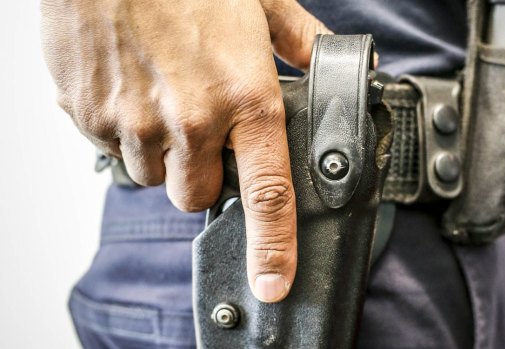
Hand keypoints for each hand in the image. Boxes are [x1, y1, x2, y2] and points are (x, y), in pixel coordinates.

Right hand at [41, 0, 330, 302]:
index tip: (272, 281)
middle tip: (202, 132)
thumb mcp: (262, 1)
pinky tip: (133, 88)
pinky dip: (124, 131)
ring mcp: (133, 120)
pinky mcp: (90, 114)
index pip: (268, 195)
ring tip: (164, 99)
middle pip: (195, 196)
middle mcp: (190, 120)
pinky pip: (111, 149)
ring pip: (150, 176)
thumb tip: (333, 63)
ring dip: (161, 153)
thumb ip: (303, 42)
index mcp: (244, 97)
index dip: (273, 248)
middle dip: (201, 177)